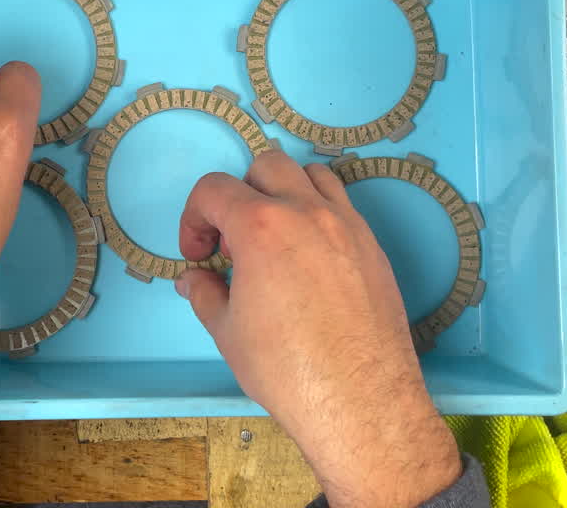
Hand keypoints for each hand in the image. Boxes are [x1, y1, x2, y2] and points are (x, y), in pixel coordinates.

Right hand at [175, 150, 460, 506]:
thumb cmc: (289, 371)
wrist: (360, 402)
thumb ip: (206, 292)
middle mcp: (307, 212)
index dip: (194, 218)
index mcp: (261, 227)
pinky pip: (342, 205)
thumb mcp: (228, 332)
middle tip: (233, 241)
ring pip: (311, 174)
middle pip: (266, 166)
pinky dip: (319, 213)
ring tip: (275, 238)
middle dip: (239, 194)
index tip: (198, 253)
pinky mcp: (372, 247)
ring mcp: (347, 225)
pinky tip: (310, 258)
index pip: (214, 188)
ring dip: (284, 193)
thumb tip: (196, 280)